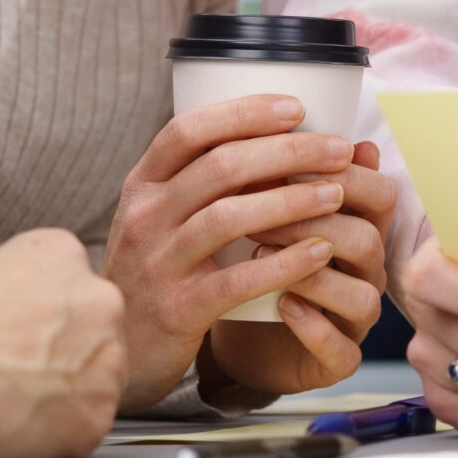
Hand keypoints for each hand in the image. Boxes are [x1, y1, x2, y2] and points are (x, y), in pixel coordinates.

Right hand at [0, 228, 125, 457]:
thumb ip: (18, 290)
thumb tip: (18, 318)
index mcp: (62, 255)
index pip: (73, 291)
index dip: (43, 324)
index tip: (20, 340)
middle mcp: (97, 300)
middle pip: (94, 336)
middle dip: (63, 359)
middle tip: (16, 377)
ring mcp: (104, 358)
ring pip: (95, 385)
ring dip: (62, 399)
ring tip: (9, 404)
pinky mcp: (95, 416)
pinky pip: (84, 430)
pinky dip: (55, 439)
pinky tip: (15, 429)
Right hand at [104, 94, 381, 410]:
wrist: (120, 349)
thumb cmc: (156, 272)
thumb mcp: (161, 218)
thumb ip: (204, 181)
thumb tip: (282, 137)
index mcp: (140, 185)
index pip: (188, 130)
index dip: (244, 113)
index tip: (297, 108)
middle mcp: (142, 218)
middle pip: (218, 167)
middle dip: (287, 152)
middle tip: (337, 150)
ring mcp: (155, 264)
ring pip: (228, 217)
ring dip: (291, 201)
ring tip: (336, 193)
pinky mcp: (177, 310)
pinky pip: (236, 280)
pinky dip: (283, 263)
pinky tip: (320, 253)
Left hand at [204, 135, 394, 400]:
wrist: (233, 331)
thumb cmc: (253, 259)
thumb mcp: (262, 207)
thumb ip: (281, 168)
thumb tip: (293, 114)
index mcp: (357, 224)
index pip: (377, 191)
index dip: (340, 174)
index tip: (284, 161)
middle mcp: (365, 270)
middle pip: (368, 238)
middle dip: (315, 220)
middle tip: (258, 208)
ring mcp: (354, 317)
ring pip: (363, 294)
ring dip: (310, 271)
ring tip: (259, 251)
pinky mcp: (335, 360)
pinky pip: (341, 350)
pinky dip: (312, 325)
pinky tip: (281, 303)